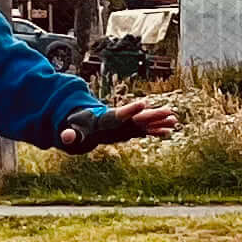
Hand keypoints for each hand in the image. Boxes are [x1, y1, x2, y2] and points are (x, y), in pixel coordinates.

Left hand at [58, 98, 179, 151]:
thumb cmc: (82, 126)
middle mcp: (122, 120)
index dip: (132, 109)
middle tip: (169, 110)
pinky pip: (147, 130)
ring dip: (160, 121)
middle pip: (140, 116)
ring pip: (147, 122)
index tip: (144, 103)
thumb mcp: (75, 131)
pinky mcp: (132, 130)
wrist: (88, 123)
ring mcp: (129, 124)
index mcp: (110, 119)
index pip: (122, 113)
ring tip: (175, 120)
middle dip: (154, 114)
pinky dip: (157, 131)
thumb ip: (71, 134)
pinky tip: (169, 131)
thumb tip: (66, 137)